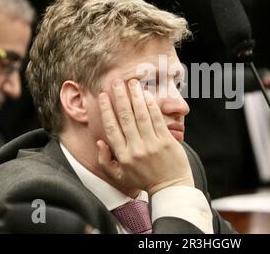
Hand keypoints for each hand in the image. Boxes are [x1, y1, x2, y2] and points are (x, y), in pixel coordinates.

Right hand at [97, 79, 193, 194]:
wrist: (170, 187)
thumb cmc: (144, 180)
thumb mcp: (119, 176)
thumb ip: (105, 160)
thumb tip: (99, 141)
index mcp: (123, 156)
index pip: (111, 128)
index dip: (106, 110)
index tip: (103, 96)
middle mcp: (136, 149)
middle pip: (125, 118)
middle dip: (119, 97)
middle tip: (115, 82)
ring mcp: (152, 145)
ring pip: (141, 116)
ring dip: (135, 97)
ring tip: (131, 82)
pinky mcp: (166, 141)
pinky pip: (157, 120)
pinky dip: (151, 106)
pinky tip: (146, 94)